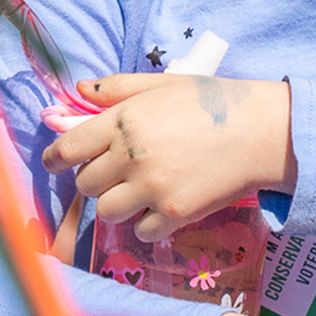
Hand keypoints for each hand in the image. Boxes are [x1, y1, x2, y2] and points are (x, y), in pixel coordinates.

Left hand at [43, 74, 294, 239]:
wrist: (261, 132)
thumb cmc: (212, 103)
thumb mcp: (163, 84)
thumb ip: (118, 88)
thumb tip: (80, 89)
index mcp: (123, 121)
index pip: (67, 149)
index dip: (54, 159)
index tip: (55, 163)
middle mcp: (131, 156)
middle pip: (86, 184)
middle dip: (96, 179)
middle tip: (118, 171)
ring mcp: (152, 188)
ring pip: (108, 211)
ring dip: (118, 203)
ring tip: (141, 190)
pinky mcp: (173, 213)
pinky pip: (140, 230)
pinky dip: (148, 223)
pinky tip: (164, 204)